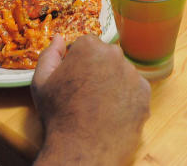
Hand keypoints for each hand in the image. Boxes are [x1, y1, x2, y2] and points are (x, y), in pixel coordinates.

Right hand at [32, 35, 149, 165]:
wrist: (82, 149)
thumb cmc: (58, 115)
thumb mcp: (41, 82)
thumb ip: (49, 54)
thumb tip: (59, 37)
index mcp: (90, 47)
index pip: (87, 45)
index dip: (78, 62)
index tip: (74, 78)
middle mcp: (115, 55)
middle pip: (107, 56)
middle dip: (98, 69)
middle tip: (86, 93)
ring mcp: (133, 74)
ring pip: (122, 72)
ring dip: (113, 83)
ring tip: (99, 106)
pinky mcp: (145, 93)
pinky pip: (135, 89)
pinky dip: (126, 98)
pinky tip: (112, 112)